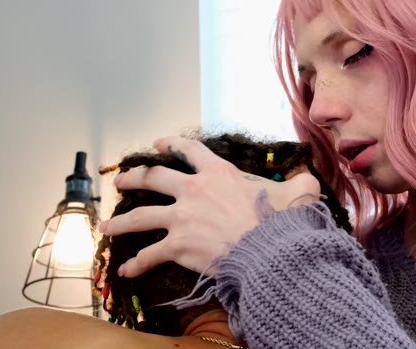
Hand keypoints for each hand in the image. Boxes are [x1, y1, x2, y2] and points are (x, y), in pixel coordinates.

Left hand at [98, 136, 320, 277]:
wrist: (269, 252)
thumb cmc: (282, 221)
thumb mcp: (298, 191)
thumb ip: (299, 180)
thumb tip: (308, 175)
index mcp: (218, 172)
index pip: (188, 150)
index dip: (172, 144)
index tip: (160, 144)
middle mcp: (193, 190)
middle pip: (153, 177)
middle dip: (133, 177)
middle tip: (121, 181)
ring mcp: (182, 219)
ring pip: (141, 216)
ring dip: (121, 223)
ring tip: (107, 228)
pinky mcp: (178, 246)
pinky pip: (150, 255)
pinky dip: (137, 264)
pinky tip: (126, 271)